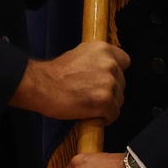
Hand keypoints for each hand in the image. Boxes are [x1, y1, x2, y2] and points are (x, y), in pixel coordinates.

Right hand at [9, 42, 127, 121]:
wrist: (42, 85)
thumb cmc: (56, 72)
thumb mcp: (81, 54)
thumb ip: (97, 60)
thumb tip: (106, 69)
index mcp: (104, 50)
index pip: (125, 62)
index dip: (116, 73)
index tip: (105, 79)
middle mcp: (111, 64)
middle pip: (121, 83)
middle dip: (110, 90)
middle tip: (92, 94)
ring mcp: (109, 83)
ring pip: (119, 99)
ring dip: (107, 104)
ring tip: (89, 105)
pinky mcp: (106, 101)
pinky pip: (113, 114)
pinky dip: (104, 118)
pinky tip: (90, 115)